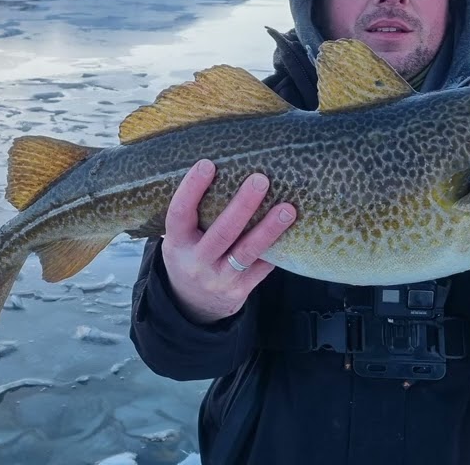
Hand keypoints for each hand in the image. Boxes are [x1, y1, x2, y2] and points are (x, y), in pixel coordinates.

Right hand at [160, 159, 296, 324]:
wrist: (192, 305)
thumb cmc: (190, 255)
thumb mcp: (180, 238)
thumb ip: (195, 214)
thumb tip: (226, 168)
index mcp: (177, 243)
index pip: (180, 213)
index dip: (191, 189)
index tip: (208, 163)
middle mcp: (196, 262)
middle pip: (222, 232)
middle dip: (242, 205)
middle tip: (260, 180)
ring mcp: (218, 279)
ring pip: (247, 251)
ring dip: (269, 229)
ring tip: (288, 209)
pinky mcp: (239, 291)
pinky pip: (261, 268)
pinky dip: (276, 249)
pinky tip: (292, 232)